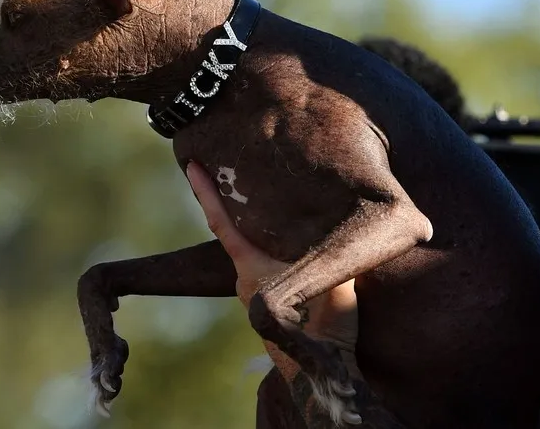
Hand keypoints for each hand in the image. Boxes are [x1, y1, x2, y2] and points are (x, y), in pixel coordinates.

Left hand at [185, 162, 359, 375]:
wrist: (320, 374)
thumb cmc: (325, 326)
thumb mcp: (336, 282)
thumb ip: (333, 254)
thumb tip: (347, 224)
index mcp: (251, 268)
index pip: (222, 223)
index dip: (207, 193)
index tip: (192, 166)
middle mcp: (245, 278)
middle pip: (236, 232)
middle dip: (238, 204)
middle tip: (240, 170)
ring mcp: (254, 293)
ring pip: (252, 250)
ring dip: (259, 228)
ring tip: (274, 200)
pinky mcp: (267, 304)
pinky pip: (265, 265)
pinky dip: (272, 248)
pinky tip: (292, 241)